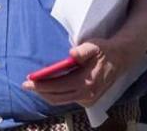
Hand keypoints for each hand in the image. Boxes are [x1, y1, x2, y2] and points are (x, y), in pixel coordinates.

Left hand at [21, 37, 145, 106]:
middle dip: (40, 91)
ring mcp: (88, 98)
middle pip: (56, 97)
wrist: (120, 58)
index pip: (58, 86)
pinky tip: (48, 87)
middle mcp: (87, 94)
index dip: (42, 85)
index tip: (28, 80)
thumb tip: (72, 53)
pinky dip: (56, 94)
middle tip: (26, 84)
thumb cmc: (104, 51)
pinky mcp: (88, 99)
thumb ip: (83, 50)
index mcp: (86, 81)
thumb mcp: (94, 46)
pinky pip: (67, 99)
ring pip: (61, 100)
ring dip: (46, 94)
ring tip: (34, 86)